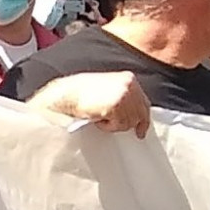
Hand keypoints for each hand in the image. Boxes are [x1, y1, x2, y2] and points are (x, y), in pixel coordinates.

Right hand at [35, 72, 155, 135]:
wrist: (66, 93)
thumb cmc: (80, 92)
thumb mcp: (108, 90)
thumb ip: (122, 97)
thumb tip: (131, 114)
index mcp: (128, 79)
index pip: (143, 102)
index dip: (143, 118)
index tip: (141, 131)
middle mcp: (130, 85)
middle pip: (140, 114)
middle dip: (129, 123)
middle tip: (119, 129)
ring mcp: (125, 95)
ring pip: (129, 122)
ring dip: (114, 124)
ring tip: (99, 115)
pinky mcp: (117, 106)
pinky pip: (118, 125)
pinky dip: (107, 126)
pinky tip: (97, 117)